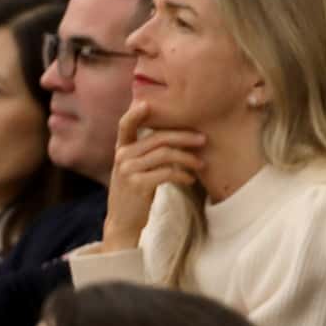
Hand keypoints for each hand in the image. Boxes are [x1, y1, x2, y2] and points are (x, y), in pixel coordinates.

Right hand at [101, 102, 205, 250]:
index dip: (135, 113)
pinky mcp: (137, 185)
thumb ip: (147, 151)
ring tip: (201, 164)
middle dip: (184, 137)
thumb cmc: (136, 192)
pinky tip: (190, 179)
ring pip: (165, 154)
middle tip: (203, 139)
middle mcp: (122, 156)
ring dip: (188, 158)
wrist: (123, 222)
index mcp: (122, 149)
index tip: (147, 103)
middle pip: (158, 138)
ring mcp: (128, 170)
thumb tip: (178, 136)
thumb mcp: (136, 168)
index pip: (125, 125)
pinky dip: (182, 175)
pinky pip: (166, 173)